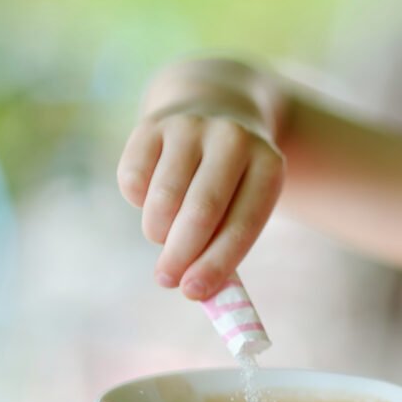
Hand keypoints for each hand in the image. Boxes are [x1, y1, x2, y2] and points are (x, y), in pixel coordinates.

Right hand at [117, 106, 284, 301]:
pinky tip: (151, 199)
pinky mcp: (152, 124)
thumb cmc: (232, 180)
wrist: (213, 109)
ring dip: (157, 231)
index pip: (243, 223)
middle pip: (202, 210)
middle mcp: (233, 138)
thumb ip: (226, 246)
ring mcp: (191, 126)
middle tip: (167, 280)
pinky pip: (133, 179)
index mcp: (269, 164)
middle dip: (181, 254)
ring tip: (163, 235)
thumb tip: (197, 290)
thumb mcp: (245, 204)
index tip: (194, 292)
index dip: (217, 262)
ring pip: (163, 197)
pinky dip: (137, 203)